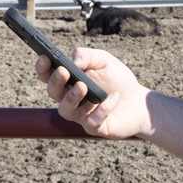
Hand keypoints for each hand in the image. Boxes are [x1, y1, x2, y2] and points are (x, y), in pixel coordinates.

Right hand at [36, 46, 151, 140]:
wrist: (139, 101)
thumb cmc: (118, 80)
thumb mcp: (104, 60)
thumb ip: (87, 55)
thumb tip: (73, 62)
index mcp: (69, 81)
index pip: (48, 76)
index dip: (43, 68)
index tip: (45, 58)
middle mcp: (71, 99)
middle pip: (53, 93)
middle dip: (56, 82)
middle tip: (63, 72)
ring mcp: (81, 115)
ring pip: (66, 110)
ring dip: (71, 98)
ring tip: (82, 86)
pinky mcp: (95, 127)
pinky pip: (93, 120)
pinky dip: (103, 108)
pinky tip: (113, 97)